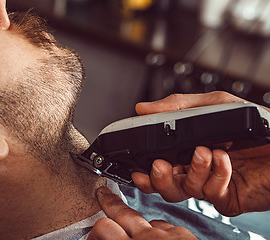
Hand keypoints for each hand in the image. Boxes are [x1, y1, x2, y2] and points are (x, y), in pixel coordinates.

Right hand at [87, 187, 196, 239]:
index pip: (103, 228)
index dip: (95, 232)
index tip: (93, 237)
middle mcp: (147, 239)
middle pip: (122, 213)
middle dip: (110, 202)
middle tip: (103, 195)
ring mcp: (167, 235)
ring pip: (144, 220)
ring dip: (135, 223)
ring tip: (132, 227)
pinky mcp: (184, 235)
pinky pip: (164, 227)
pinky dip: (157, 232)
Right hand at [132, 91, 269, 215]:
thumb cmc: (257, 123)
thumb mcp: (215, 105)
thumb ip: (178, 106)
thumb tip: (144, 108)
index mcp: (188, 151)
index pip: (160, 166)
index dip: (146, 171)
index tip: (138, 168)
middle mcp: (197, 170)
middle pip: (166, 185)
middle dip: (160, 178)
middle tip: (161, 165)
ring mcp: (212, 185)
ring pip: (185, 191)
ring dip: (192, 171)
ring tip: (203, 152)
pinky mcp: (228, 197)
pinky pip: (212, 193)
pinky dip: (216, 174)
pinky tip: (225, 158)